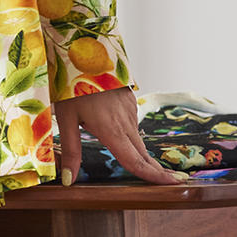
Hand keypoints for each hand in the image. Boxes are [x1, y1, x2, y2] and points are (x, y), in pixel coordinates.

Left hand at [53, 86, 185, 187]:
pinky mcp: (129, 101)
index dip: (152, 177)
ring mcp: (130, 110)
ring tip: (146, 167)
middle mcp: (125, 122)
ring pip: (136, 139)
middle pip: (143, 153)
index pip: (135, 161)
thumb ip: (71, 151)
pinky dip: (129, 136)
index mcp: (111, 130)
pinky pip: (131, 124)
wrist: (84, 50)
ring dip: (139, 154)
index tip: (171, 186)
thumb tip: (69, 181)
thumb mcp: (65, 119)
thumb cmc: (70, 85)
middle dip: (156, 170)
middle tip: (172, 183)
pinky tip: (120, 135)